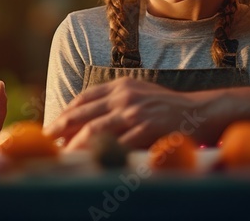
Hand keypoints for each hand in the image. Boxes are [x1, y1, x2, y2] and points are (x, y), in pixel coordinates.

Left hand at [45, 77, 208, 149]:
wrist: (201, 112)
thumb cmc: (168, 107)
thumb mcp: (139, 93)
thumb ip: (115, 100)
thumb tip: (86, 117)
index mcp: (121, 86)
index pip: (83, 98)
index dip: (65, 114)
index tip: (53, 127)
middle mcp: (125, 96)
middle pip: (83, 114)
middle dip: (61, 130)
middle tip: (48, 143)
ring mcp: (135, 113)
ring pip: (94, 130)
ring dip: (75, 146)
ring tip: (63, 156)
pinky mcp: (146, 129)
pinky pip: (117, 145)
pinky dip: (100, 154)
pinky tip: (90, 162)